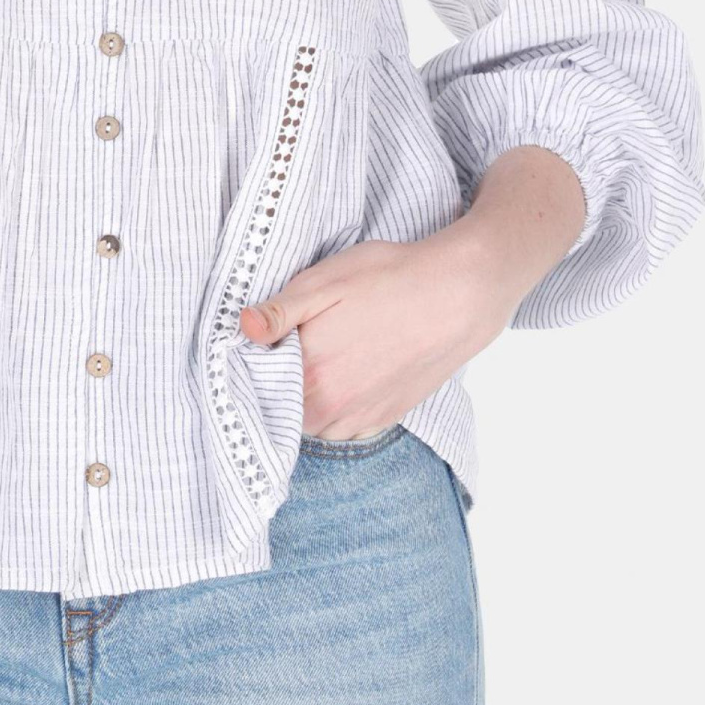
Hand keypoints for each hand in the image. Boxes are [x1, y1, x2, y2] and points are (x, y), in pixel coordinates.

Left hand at [239, 146, 588, 438]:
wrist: (462, 294)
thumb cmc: (391, 278)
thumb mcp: (325, 281)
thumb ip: (279, 311)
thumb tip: (242, 328)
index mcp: (309, 375)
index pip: (255, 387)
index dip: (252, 364)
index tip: (259, 343)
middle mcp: (331, 409)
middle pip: (280, 409)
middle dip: (275, 383)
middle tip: (289, 345)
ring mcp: (359, 418)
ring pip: (310, 423)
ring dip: (305, 399)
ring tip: (323, 357)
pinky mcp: (384, 418)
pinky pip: (342, 426)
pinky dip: (335, 408)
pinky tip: (347, 373)